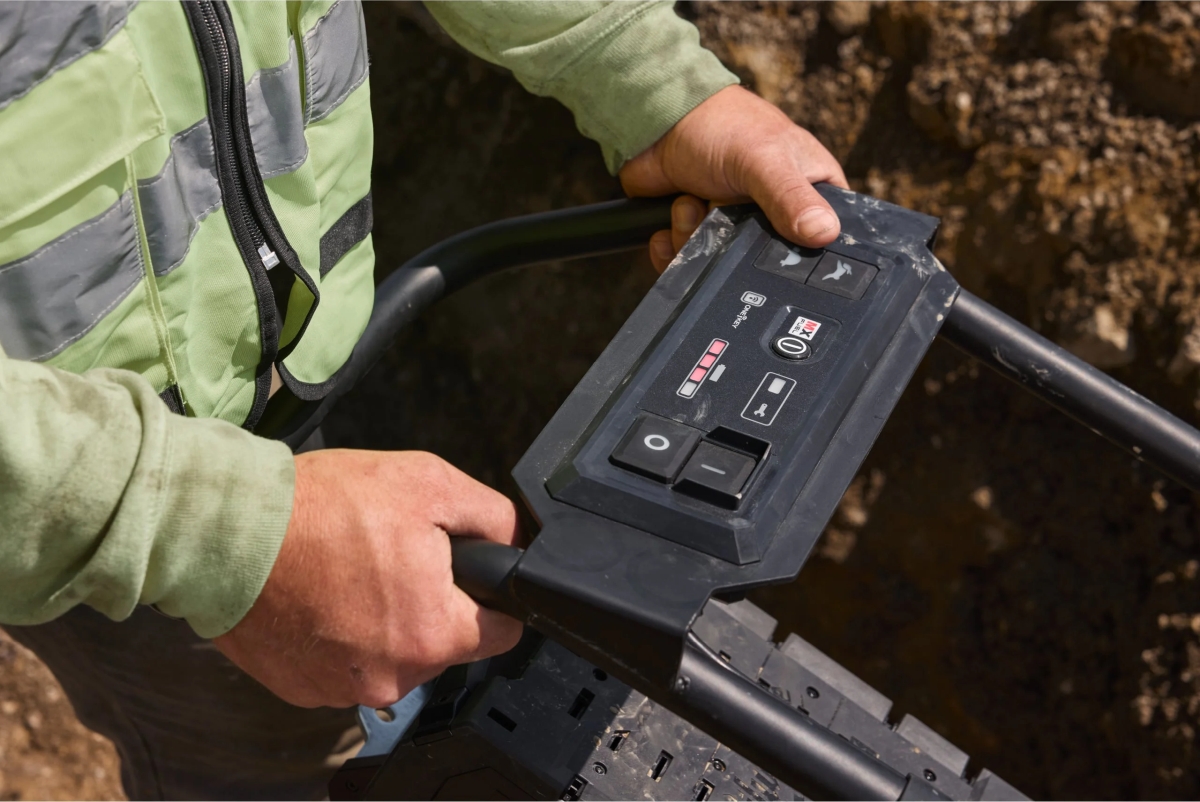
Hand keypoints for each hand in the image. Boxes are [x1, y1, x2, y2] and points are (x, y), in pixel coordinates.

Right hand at [213, 450, 522, 708]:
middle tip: (391, 554)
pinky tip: (322, 594)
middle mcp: (394, 676)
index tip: (468, 573)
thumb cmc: (319, 508)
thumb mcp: (427, 484)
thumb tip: (515, 538)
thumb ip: (489, 516)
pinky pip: (347, 664)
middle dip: (429, 599)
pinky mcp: (305, 690)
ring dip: (382, 618)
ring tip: (350, 569)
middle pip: (443, 641)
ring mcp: (345, 690)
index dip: (490, 594)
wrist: (225, 531)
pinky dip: (341, 635)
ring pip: (394, 654)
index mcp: (433, 633)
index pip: (502, 631)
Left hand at [619, 86, 848, 271]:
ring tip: (691, 203)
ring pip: (724, 264)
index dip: (805, 251)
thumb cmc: (720, 124)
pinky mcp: (701, 232)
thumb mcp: (764, 159)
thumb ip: (791, 197)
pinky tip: (668, 227)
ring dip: (696, 238)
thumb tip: (824, 233)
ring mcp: (736, 222)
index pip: (825, 237)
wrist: (656, 120)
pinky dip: (673, 250)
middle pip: (767, 261)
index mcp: (809, 189)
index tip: (775, 244)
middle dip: (735, 246)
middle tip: (719, 214)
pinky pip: (691, 262)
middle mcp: (776, 211)